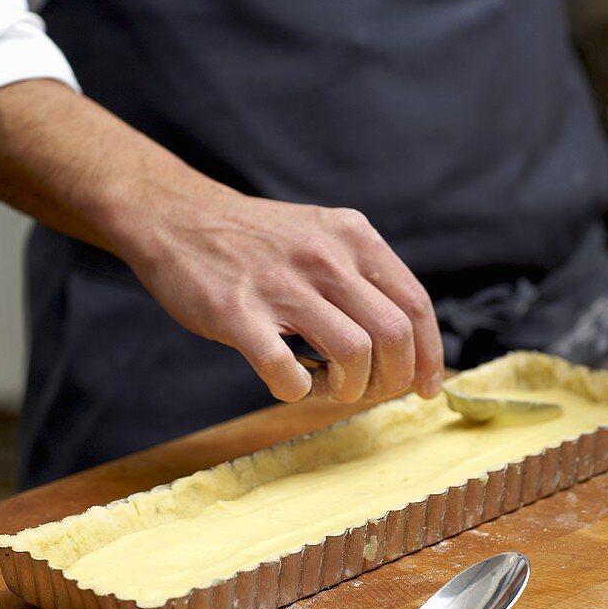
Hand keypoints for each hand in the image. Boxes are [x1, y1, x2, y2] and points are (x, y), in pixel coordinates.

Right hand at [124, 186, 444, 404]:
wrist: (177, 217)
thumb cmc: (256, 241)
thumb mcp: (321, 236)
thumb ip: (362, 276)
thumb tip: (408, 341)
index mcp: (353, 236)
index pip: (415, 304)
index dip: (430, 355)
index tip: (427, 386)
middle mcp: (325, 256)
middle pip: (394, 335)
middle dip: (393, 379)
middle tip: (370, 391)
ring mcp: (281, 284)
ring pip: (354, 354)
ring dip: (349, 388)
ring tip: (328, 386)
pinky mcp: (237, 313)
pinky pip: (285, 370)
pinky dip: (296, 391)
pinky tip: (288, 381)